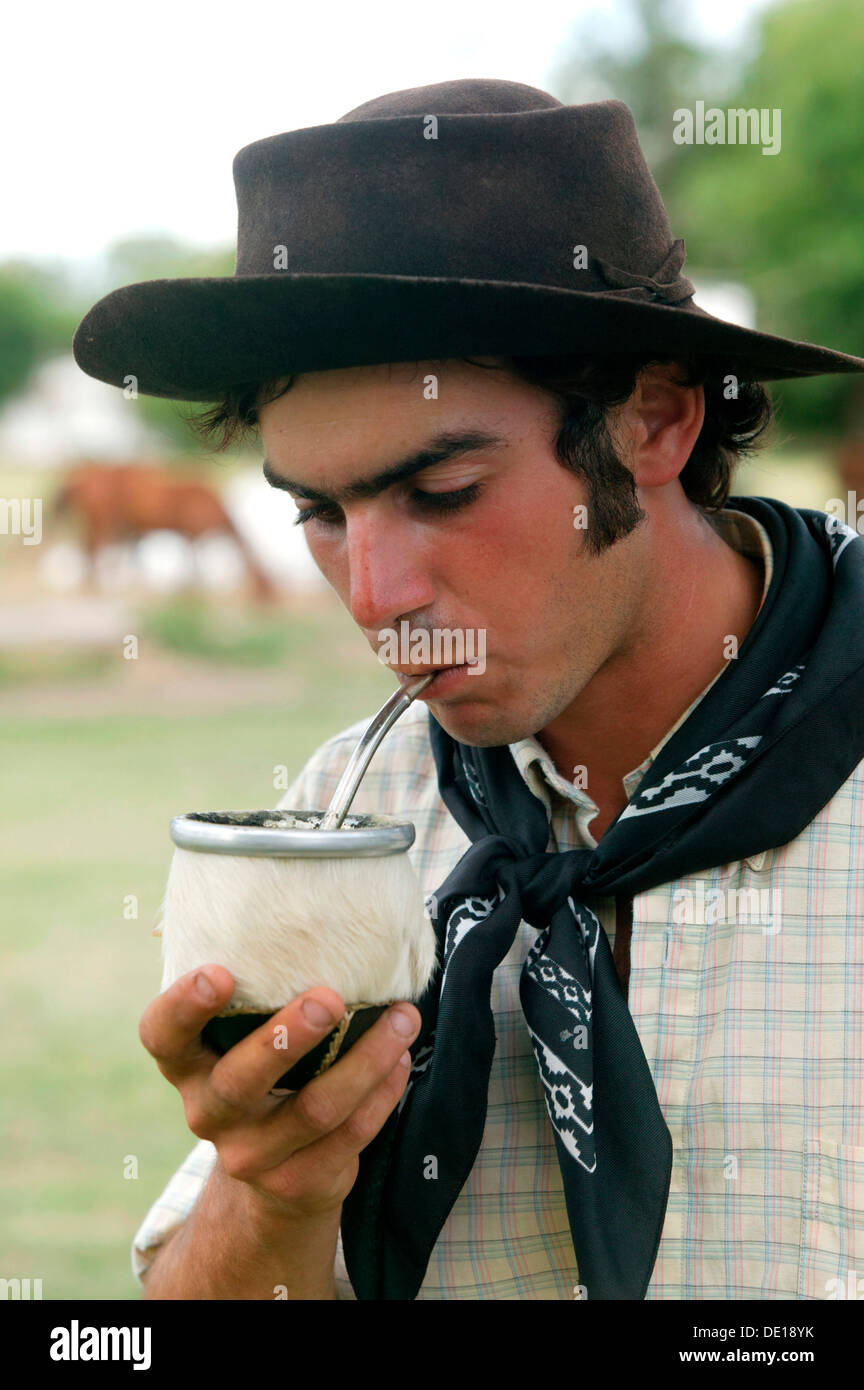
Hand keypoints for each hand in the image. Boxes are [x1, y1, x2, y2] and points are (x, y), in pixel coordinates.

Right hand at [138, 966, 420, 1218]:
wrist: (275, 1175)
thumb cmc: (265, 1068)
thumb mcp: (241, 1036)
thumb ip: (257, 988)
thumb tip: (311, 898)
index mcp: (186, 1064)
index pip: (162, 1035)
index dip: (184, 1006)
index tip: (219, 971)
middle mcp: (208, 1111)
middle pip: (240, 1080)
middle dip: (286, 1038)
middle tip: (329, 999)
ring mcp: (250, 1154)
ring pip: (312, 1111)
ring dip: (364, 1061)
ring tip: (402, 1018)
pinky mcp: (296, 1183)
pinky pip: (346, 1139)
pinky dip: (380, 1096)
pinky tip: (399, 1061)